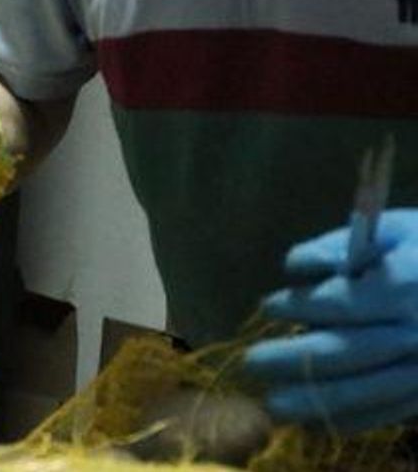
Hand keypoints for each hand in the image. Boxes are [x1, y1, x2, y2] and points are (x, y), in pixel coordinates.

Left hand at [243, 209, 417, 432]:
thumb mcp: (390, 229)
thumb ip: (337, 245)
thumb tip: (296, 268)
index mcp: (405, 286)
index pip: (340, 303)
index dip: (298, 307)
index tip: (268, 306)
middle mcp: (416, 332)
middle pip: (344, 353)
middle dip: (291, 360)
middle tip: (251, 362)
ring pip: (363, 393)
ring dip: (312, 402)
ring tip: (273, 405)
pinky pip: (386, 414)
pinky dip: (347, 421)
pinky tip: (313, 423)